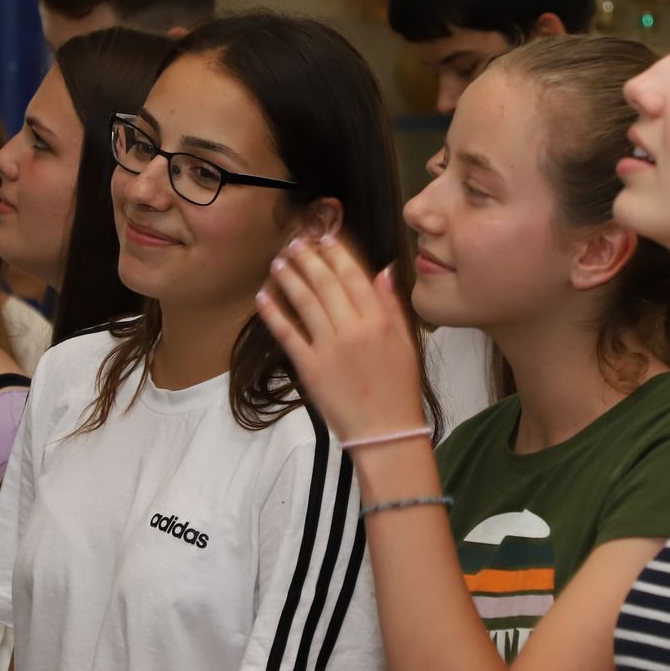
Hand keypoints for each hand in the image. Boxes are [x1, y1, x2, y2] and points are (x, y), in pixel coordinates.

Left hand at [257, 234, 426, 444]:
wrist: (386, 432)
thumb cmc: (399, 389)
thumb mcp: (406, 342)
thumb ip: (392, 304)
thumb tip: (386, 270)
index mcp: (379, 321)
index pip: (354, 275)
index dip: (336, 252)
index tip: (324, 237)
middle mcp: (354, 329)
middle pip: (326, 283)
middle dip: (309, 258)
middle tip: (295, 243)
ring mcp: (330, 348)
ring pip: (305, 302)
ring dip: (289, 278)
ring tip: (278, 263)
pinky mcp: (310, 368)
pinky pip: (288, 334)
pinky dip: (273, 313)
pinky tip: (263, 297)